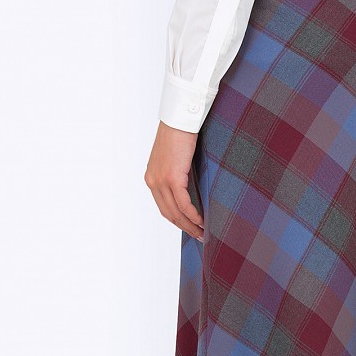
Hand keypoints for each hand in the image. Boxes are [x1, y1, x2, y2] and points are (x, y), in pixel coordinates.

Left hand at [144, 122, 203, 240]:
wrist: (179, 119)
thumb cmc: (180, 134)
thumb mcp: (175, 159)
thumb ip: (178, 176)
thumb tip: (192, 191)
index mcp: (152, 178)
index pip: (164, 207)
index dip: (178, 220)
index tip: (190, 228)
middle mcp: (153, 181)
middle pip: (169, 213)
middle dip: (185, 227)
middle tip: (199, 236)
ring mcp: (160, 181)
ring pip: (176, 212)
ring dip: (190, 225)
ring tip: (203, 232)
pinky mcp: (171, 178)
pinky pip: (184, 204)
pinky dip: (193, 215)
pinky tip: (202, 220)